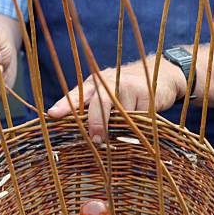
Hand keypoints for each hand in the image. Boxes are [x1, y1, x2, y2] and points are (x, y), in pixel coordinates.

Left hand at [47, 57, 186, 142]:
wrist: (160, 75)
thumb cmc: (125, 91)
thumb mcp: (106, 97)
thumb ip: (93, 112)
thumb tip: (85, 139)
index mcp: (93, 85)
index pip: (76, 95)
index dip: (64, 105)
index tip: (53, 114)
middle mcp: (108, 82)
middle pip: (100, 103)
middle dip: (97, 122)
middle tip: (97, 139)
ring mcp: (128, 87)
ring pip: (121, 116)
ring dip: (122, 128)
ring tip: (127, 124)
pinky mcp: (146, 94)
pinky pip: (139, 118)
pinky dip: (138, 124)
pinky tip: (141, 117)